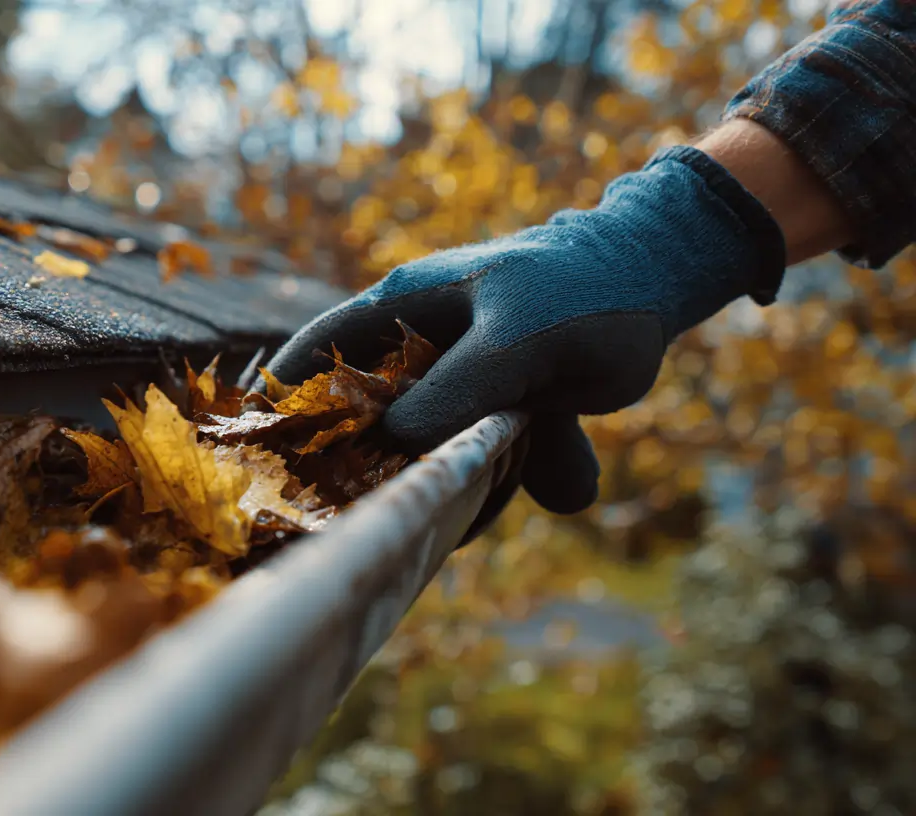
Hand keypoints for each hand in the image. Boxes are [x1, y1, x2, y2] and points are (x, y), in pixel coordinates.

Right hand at [265, 146, 787, 516]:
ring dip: (460, 483)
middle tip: (376, 514)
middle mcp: (421, 345)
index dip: (283, 399)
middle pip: (369, 415)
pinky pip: (494, 458)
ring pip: (435, 447)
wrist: (659, 281)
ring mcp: (462, 380)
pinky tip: (559, 486)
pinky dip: (519, 480)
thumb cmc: (579, 290)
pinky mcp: (506, 409)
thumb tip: (396, 443)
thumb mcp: (516, 340)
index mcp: (403, 307)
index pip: (318, 350)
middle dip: (378, 465)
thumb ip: (456, 388)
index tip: (262, 456)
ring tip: (476, 518)